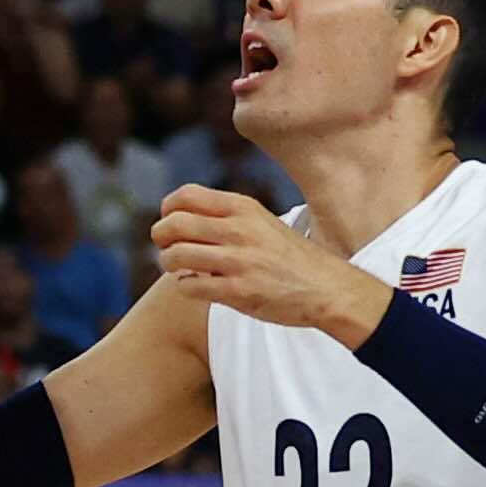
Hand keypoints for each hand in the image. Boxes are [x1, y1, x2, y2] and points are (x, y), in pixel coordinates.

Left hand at [150, 184, 375, 339]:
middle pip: (174, 223)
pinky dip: (185, 286)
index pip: (185, 196)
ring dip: (169, 263)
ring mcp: (238, 261)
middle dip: (160, 237)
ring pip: (175, 255)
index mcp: (243, 207)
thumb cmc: (287, 256)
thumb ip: (226, 217)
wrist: (325, 287)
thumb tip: (177, 217)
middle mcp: (239, 230)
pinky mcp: (238, 291)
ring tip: (179, 268)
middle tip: (165, 247)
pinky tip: (196, 285)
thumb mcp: (261, 222)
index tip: (170, 222)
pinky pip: (190, 285)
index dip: (167, 209)